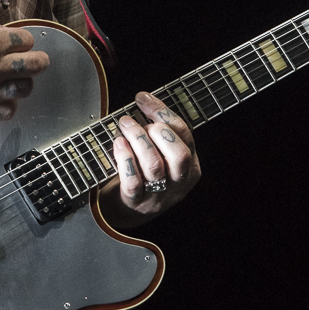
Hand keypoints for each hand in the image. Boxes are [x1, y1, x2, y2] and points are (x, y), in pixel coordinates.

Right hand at [0, 12, 49, 121]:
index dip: (24, 40)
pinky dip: (8, 105)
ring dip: (23, 82)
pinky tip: (2, 98)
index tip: (22, 42)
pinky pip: (4, 112)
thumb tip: (2, 32)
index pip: (25, 41)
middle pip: (33, 66)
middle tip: (38, 61)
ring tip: (17, 79)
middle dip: (38, 61)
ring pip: (23, 90)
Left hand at [112, 90, 200, 217]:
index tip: (142, 97)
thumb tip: (145, 99)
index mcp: (190, 167)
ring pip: (154, 165)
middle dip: (157, 130)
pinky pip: (133, 182)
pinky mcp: (136, 203)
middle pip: (178, 155)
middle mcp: (178, 183)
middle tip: (132, 119)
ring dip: (137, 139)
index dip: (162, 112)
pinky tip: (118, 144)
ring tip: (123, 125)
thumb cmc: (143, 174)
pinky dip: (125, 159)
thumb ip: (160, 134)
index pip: (185, 134)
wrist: (125, 212)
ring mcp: (158, 195)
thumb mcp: (162, 156)